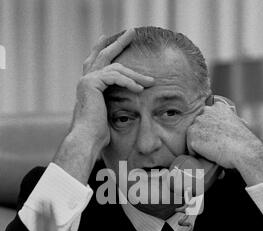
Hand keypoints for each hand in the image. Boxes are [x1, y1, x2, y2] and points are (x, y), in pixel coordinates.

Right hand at [54, 29, 153, 183]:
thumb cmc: (98, 135)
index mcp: (88, 87)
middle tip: (132, 32)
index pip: (97, 64)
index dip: (104, 50)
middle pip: (104, 55)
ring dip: (135, 74)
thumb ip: (112, 105)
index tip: (110, 39)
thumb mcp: (108, 116)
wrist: (87, 140)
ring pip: (115, 68)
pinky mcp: (91, 84)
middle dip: (119, 43)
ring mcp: (87, 81)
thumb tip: (124, 110)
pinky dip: (129, 82)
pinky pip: (115, 77)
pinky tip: (140, 88)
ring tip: (151, 80)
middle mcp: (86, 81)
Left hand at [187, 102, 262, 185]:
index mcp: (218, 106)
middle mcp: (205, 112)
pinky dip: (197, 155)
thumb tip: (239, 122)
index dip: (210, 129)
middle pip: (197, 126)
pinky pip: (190, 149)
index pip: (206, 117)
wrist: (243, 151)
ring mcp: (197, 124)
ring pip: (192, 137)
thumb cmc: (244, 141)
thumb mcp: (240, 123)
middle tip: (215, 145)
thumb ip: (232, 119)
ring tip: (213, 151)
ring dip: (199, 146)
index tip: (217, 136)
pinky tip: (208, 155)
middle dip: (203, 136)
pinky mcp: (192, 137)